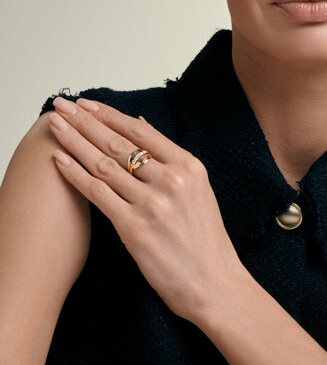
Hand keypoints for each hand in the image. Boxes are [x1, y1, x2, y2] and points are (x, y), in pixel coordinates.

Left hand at [48, 96, 245, 324]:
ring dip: (74, 142)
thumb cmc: (205, 238)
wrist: (213, 281)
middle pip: (119, 143)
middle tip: (62, 106)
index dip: (110, 115)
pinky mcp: (135, 228)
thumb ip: (172, 158)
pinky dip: (75, 174)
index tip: (87, 105)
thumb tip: (141, 125)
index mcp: (190, 166)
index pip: (142, 132)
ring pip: (104, 164)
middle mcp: (172, 180)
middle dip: (85, 121)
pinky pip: (98, 193)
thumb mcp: (199, 189)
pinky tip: (59, 160)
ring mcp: (153, 203)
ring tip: (55, 126)